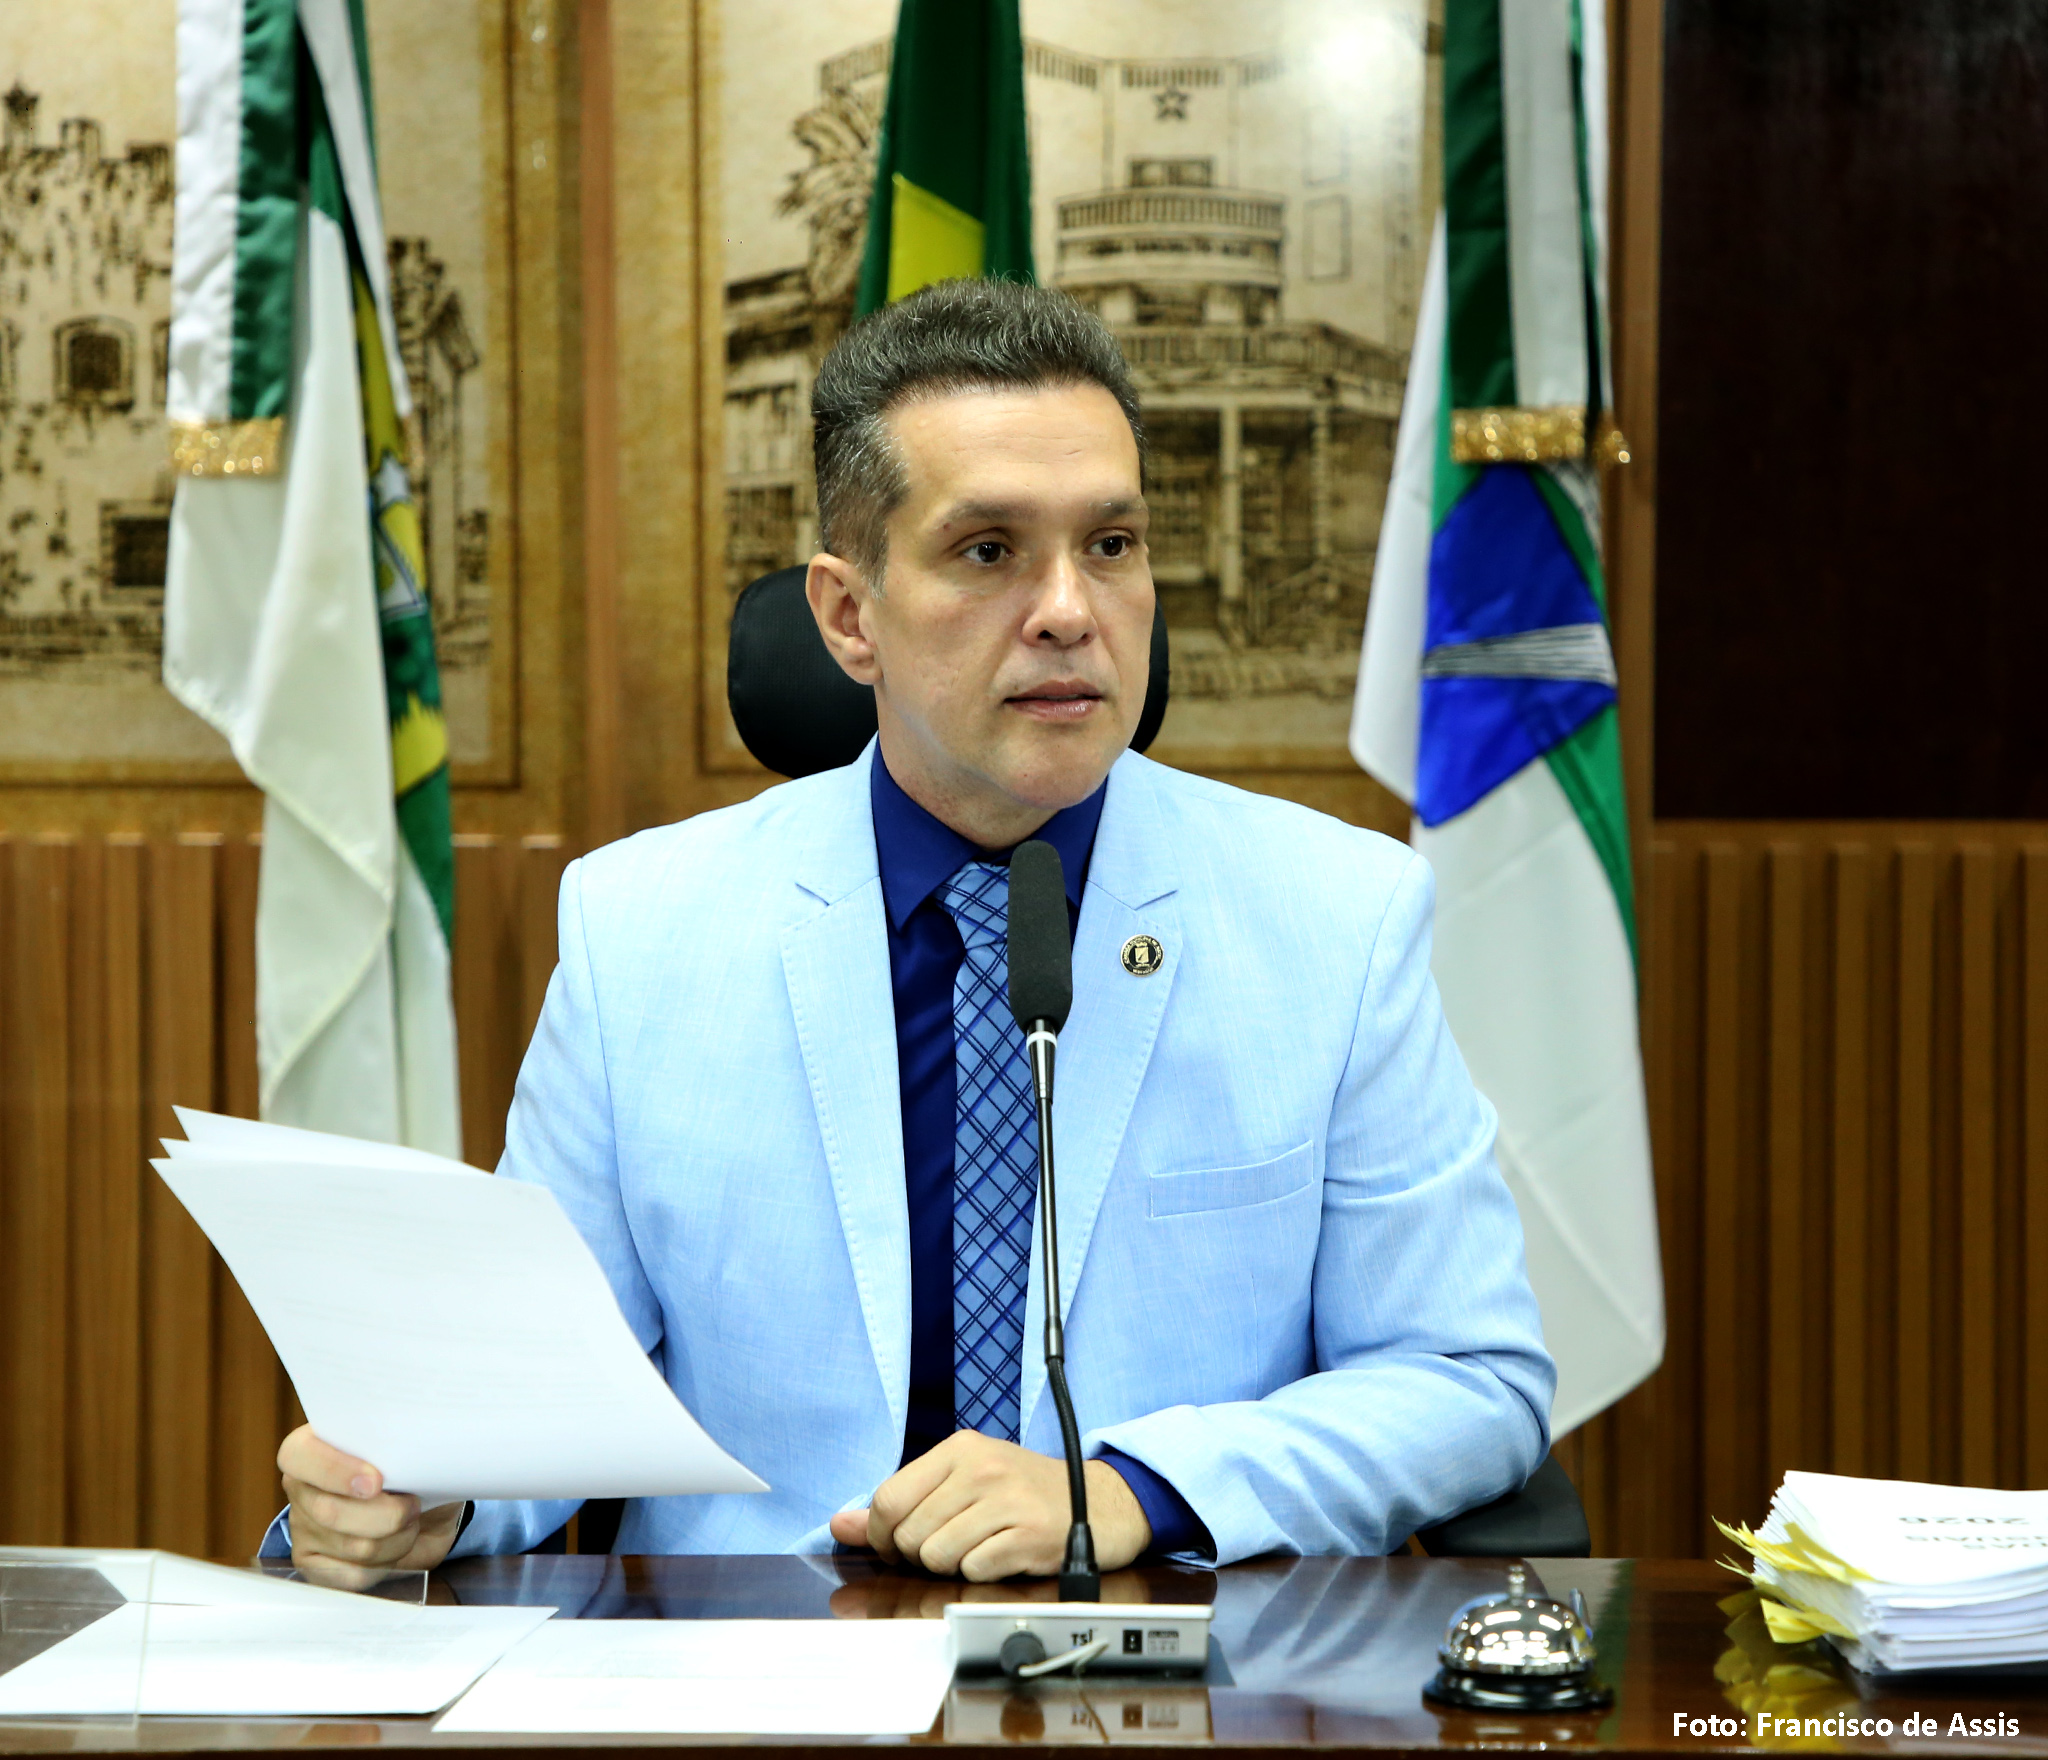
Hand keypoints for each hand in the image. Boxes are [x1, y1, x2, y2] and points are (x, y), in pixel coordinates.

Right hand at [277, 1425, 464, 1590]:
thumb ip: (401, 1443)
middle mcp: (300, 1487)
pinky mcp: (315, 1564)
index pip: (300, 1456)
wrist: (425, 1505)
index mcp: (312, 1445)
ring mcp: (303, 1528)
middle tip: (413, 1505)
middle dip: (387, 1514)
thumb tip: (420, 1449)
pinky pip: (352, 1576)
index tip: (376, 1482)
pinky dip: (385, 1563)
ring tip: (409, 1522)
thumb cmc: (412, 1467)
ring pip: (351, 1546)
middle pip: (330, 1512)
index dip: (336, 1471)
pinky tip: (394, 1545)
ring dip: (396, 1538)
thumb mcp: (409, 1446)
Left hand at [826, 1431, 1150, 1580]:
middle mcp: (981, 1468)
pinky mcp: (1029, 1535)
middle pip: (909, 1535)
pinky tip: (1004, 1556)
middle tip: (955, 1545)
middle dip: (922, 1554)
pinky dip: (982, 1574)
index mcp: (959, 1449)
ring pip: (937, 1557)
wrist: (1103, 1502)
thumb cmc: (1025, 1493)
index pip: (887, 1500)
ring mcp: (1007, 1500)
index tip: (905, 1544)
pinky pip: (973, 1571)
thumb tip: (840, 1524)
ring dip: (954, 1565)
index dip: (885, 1536)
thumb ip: (901, 1503)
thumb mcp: (964, 1482)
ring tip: (981, 1548)